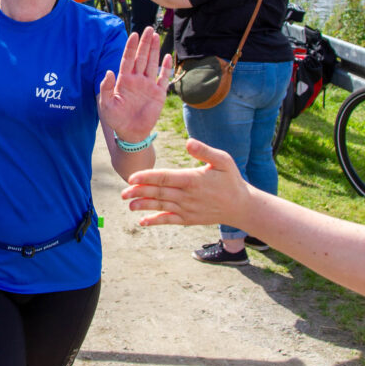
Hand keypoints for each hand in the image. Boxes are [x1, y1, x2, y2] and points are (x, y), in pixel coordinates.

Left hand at [98, 27, 171, 141]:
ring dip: (154, 50)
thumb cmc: (115, 119)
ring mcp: (148, 85)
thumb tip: (108, 71)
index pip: (128, 59)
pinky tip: (168, 56)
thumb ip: (105, 88)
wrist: (130, 133)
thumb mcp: (105, 104)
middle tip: (148, 29)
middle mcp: (137, 80)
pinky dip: (166, 68)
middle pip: (141, 57)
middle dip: (145, 43)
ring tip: (156, 36)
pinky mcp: (158, 94)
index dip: (131, 47)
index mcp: (124, 80)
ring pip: (152, 64)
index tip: (134, 34)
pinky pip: (163, 78)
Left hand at [122, 138, 248, 226]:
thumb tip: (188, 142)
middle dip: (139, 192)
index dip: (147, 177)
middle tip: (123, 192)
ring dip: (144, 206)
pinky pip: (169, 221)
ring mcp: (187, 209)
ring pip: (161, 207)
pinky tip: (142, 222)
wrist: (241, 206)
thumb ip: (205, 151)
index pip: (165, 177)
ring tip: (129, 205)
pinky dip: (155, 221)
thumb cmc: (231, 180)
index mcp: (193, 180)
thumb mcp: (223, 160)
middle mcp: (187, 196)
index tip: (132, 178)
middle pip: (159, 193)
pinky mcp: (189, 219)